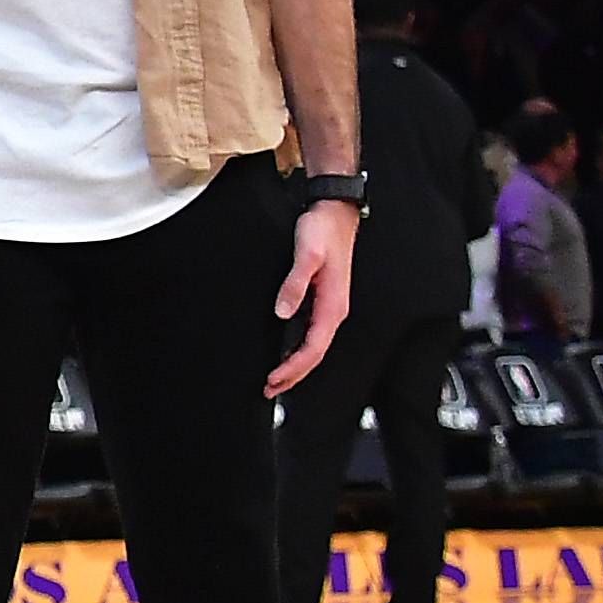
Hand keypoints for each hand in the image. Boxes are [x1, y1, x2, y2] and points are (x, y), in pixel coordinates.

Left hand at [266, 198, 355, 396]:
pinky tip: (284, 352)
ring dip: (294, 364)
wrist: (333, 213)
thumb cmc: (322, 231)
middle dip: (293, 375)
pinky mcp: (321, 300)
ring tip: (274, 379)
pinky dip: (296, 348)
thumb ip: (294, 284)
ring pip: (312, 345)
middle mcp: (333, 310)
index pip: (314, 347)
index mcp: (333, 305)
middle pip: (314, 353)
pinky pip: (310, 333)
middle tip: (268, 389)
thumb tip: (283, 312)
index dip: (293, 367)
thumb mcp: (306, 255)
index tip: (273, 379)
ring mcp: (328, 306)